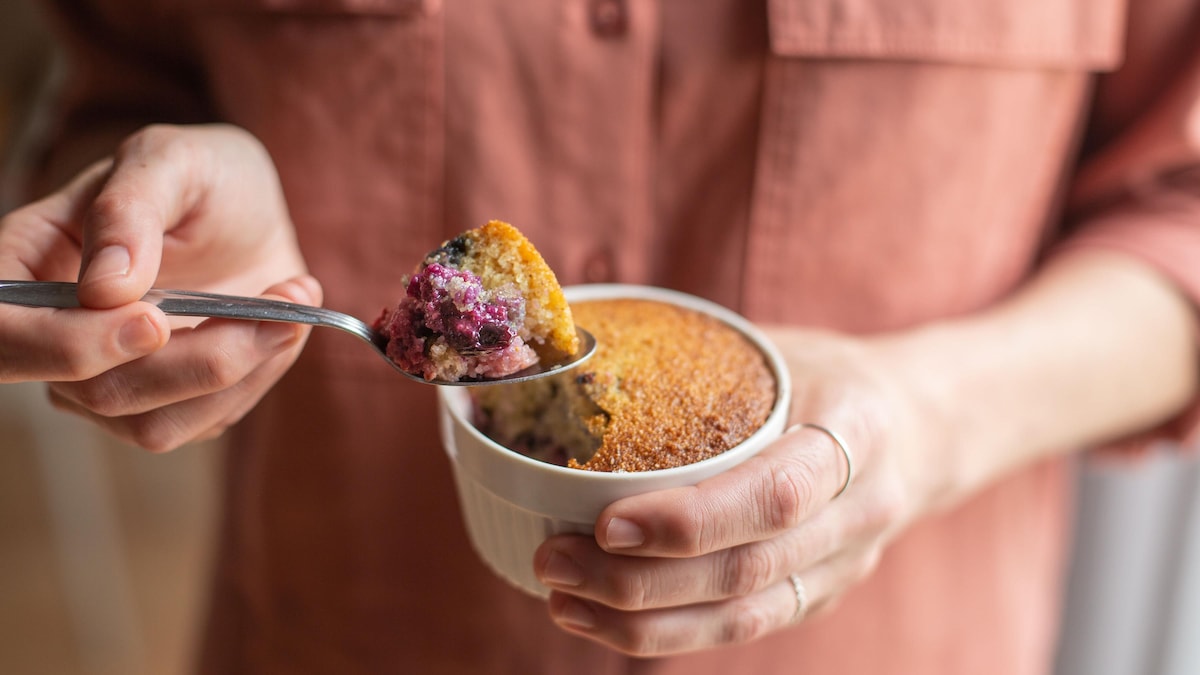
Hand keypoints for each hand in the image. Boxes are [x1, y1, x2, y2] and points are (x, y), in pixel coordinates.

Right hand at [0, 124, 319, 449]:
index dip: (67, 346)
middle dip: (191, 362)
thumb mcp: (170, 160)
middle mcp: (56, 336)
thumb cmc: (201, 175)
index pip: (6, 336)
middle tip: (272, 309)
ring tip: (290, 300)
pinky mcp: (170, 405)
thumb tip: (103, 290)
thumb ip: (129, 210)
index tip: (156, 319)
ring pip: (153, 423)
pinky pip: (205, 420)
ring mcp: (109, 379)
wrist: (253, 211)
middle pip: (93, 392)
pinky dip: (257, 373)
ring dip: (237, 369)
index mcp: (25, 268)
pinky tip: (286, 317)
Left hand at [531, 329, 943, 655]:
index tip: (606, 522)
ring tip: (563, 601)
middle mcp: (859, 511)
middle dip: (640, 579)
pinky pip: (743, 628)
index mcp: (854, 432)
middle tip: (554, 559)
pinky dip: (669, 634)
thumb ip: (701, 364)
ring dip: (642, 622)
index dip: (690, 520)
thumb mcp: (780, 350)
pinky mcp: (819, 597)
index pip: (774, 494)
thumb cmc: (827, 377)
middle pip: (748, 569)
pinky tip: (604, 620)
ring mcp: (843, 566)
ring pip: (742, 617)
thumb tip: (571, 355)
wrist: (921, 429)